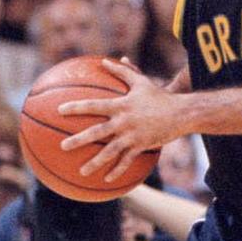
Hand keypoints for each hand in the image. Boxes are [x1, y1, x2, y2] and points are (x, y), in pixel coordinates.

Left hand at [59, 59, 178, 183]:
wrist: (182, 113)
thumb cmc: (160, 96)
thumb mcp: (141, 81)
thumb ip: (122, 71)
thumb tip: (105, 60)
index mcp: (121, 105)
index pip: (93, 106)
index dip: (76, 107)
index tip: (60, 110)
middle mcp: (124, 122)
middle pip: (97, 132)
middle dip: (78, 140)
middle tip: (63, 147)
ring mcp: (132, 136)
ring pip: (110, 152)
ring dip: (95, 162)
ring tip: (82, 172)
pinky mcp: (141, 146)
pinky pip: (127, 161)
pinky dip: (117, 170)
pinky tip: (107, 179)